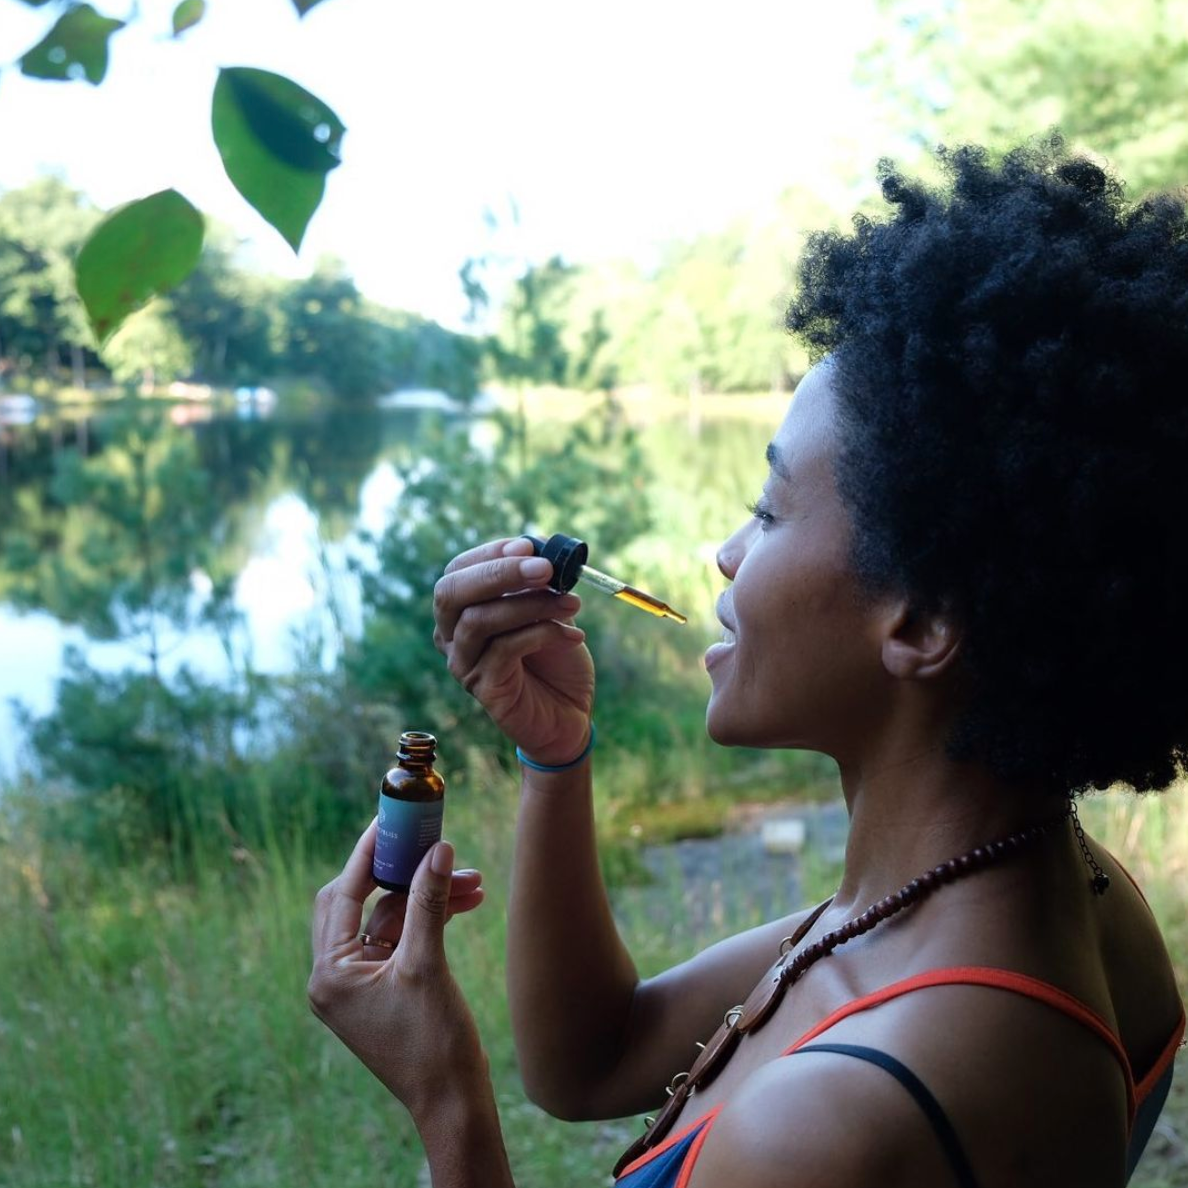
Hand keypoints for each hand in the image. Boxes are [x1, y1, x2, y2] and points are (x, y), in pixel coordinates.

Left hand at [308, 821, 490, 1119]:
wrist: (451, 1098)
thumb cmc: (433, 1042)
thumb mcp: (428, 964)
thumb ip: (429, 902)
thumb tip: (437, 848)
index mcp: (329, 974)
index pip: (343, 895)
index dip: (368, 854)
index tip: (388, 821)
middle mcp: (333, 977)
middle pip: (360, 901)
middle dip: (401, 873)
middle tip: (425, 841)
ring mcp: (356, 984)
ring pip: (387, 919)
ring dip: (425, 897)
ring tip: (472, 880)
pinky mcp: (380, 988)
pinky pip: (398, 938)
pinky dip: (427, 919)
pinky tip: (465, 900)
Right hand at [433, 537, 594, 766]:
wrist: (569, 715)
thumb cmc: (556, 660)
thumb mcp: (549, 611)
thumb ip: (539, 584)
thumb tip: (540, 549)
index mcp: (462, 610)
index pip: (458, 571)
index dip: (490, 554)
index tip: (530, 546)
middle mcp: (451, 636)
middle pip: (452, 593)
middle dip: (499, 573)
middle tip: (545, 568)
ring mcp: (463, 663)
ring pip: (480, 620)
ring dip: (531, 604)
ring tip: (573, 603)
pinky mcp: (483, 687)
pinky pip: (506, 649)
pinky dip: (543, 633)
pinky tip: (575, 636)